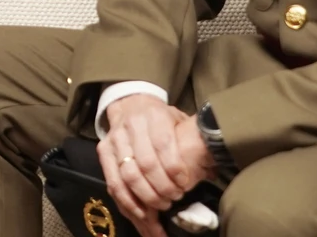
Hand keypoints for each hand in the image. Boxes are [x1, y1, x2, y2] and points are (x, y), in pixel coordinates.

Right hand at [98, 95, 200, 236]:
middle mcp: (132, 125)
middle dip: (162, 187)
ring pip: (128, 175)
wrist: (131, 104)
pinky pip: (114, 182)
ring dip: (147, 197)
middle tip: (175, 198)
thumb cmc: (161, 119)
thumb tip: (213, 171)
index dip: (174, 168)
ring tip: (162, 206)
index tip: (185, 184)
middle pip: (146, 163)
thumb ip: (195, 142)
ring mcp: (115, 138)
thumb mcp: (180, 121)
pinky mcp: (103, 151)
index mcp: (154, 115)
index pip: (163, 144)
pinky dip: (128, 201)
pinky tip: (143, 213)